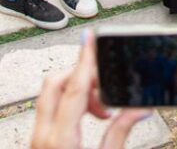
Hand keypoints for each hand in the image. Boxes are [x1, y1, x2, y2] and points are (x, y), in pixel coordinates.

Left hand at [31, 30, 150, 148]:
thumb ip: (119, 133)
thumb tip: (138, 109)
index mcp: (60, 140)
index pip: (73, 88)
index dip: (84, 59)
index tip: (89, 37)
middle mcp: (43, 135)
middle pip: (56, 84)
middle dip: (81, 74)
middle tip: (105, 80)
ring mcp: (38, 137)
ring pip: (51, 94)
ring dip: (78, 90)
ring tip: (104, 107)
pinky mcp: (40, 139)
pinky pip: (51, 108)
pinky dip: (71, 103)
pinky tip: (92, 113)